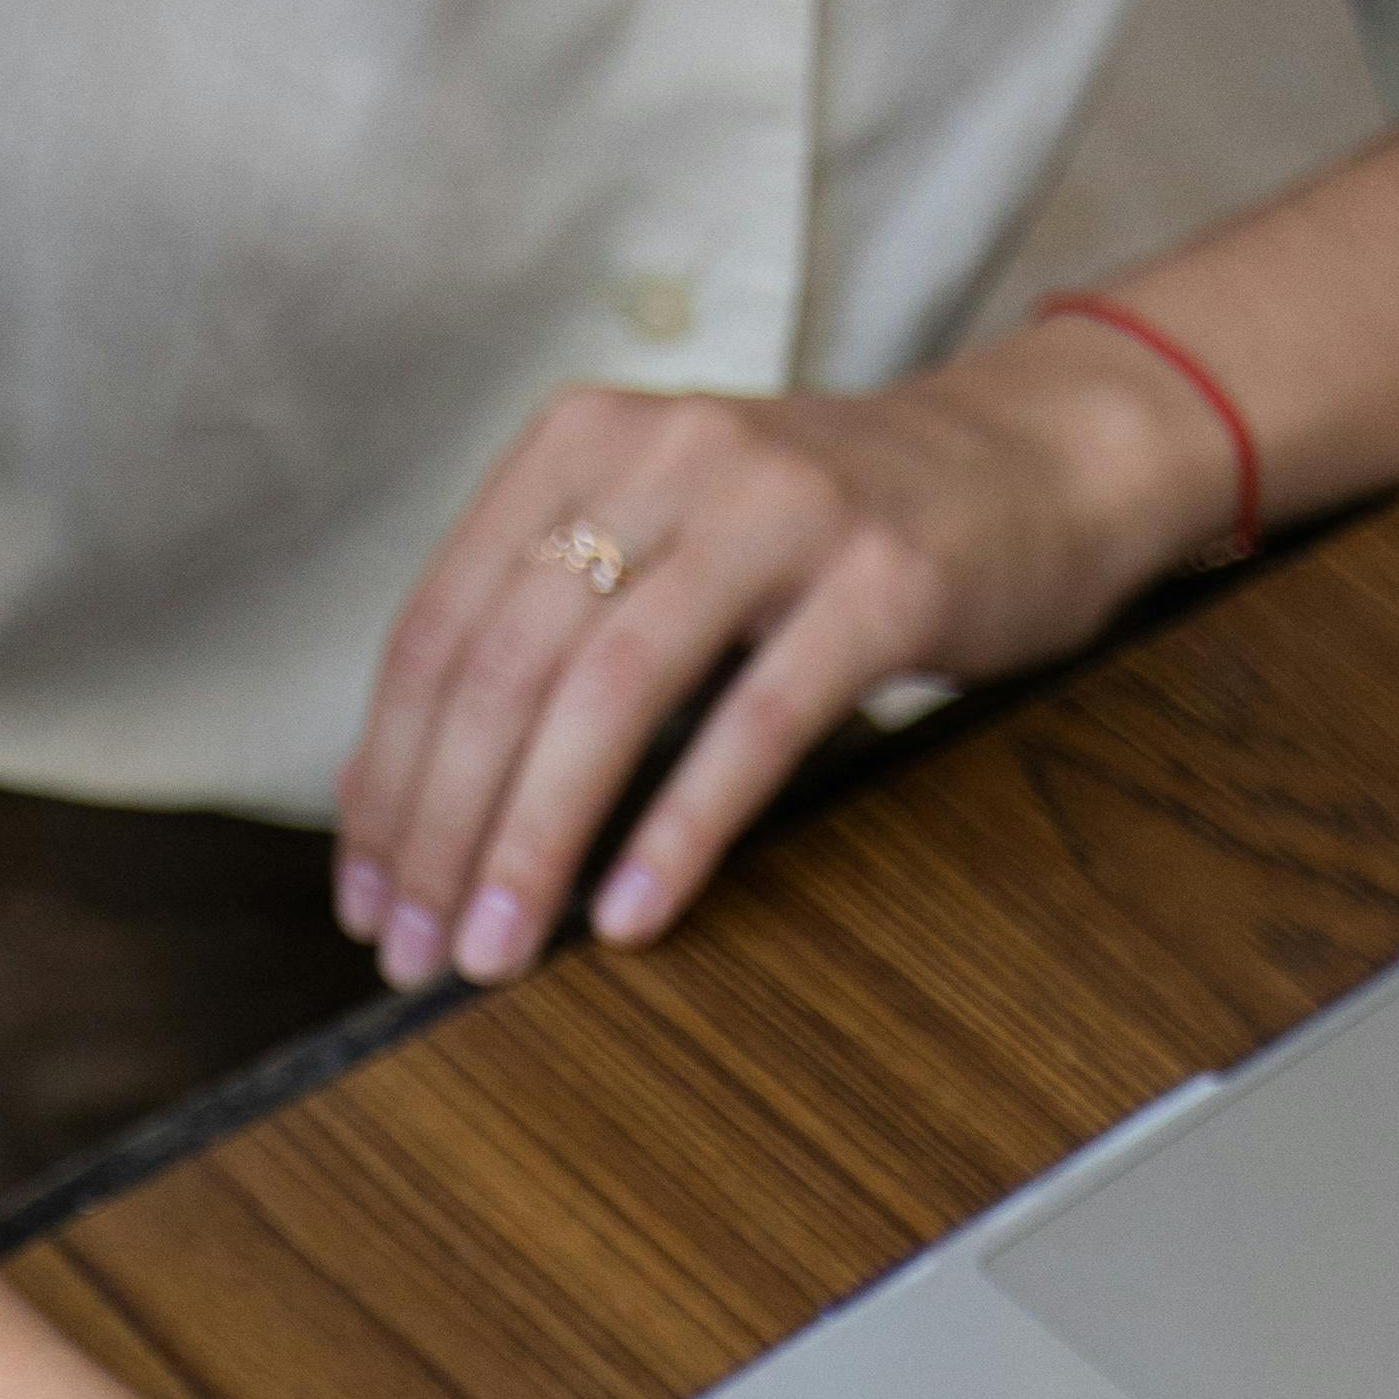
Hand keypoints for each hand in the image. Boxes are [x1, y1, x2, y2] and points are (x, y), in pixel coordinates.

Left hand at [334, 314, 1231, 995]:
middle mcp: (669, 454)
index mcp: (584, 444)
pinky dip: (679, 831)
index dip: (389, 779)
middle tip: (416, 955)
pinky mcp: (882, 579)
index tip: (367, 902)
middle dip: (446, 830)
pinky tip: (632, 917)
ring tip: (500, 954)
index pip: (441, 628)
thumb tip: (424, 813)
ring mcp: (779, 508)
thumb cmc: (823, 540)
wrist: (1030, 465)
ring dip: (537, 842)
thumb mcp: (664, 547)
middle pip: (507, 665)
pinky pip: (755, 724)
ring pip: (610, 693)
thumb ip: (553, 634)